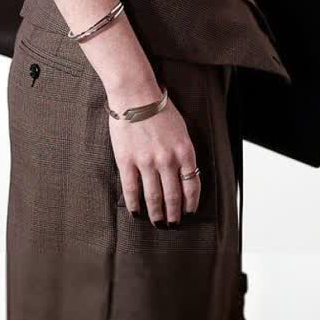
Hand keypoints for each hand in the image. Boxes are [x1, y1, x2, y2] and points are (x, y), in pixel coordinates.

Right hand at [108, 93, 200, 223]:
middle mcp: (168, 160)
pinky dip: (135, 204)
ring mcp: (147, 162)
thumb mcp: (182, 130)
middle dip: (174, 214)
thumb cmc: (159, 108)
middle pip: (173, 196)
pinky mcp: (127, 161)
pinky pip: (132, 189)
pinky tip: (137, 213)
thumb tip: (184, 175)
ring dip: (156, 214)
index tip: (189, 212)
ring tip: (157, 223)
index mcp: (185, 152)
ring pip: (154, 197)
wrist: (135, 94)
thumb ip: (183, 153)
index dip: (191, 203)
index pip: (192, 186)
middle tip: (173, 225)